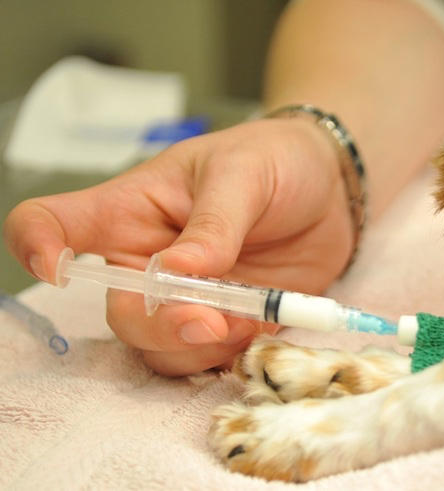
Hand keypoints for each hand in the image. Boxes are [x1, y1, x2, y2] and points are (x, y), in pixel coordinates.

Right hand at [3, 117, 354, 374]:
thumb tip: (176, 272)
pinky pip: (211, 358)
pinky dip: (231, 355)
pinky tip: (260, 328)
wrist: (330, 186)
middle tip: (206, 319)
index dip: (36, 246)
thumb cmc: (273, 160)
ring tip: (244, 322)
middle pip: (119, 314)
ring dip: (197, 349)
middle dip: (157, 326)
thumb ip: (214, 223)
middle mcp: (148, 260)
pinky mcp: (229, 321)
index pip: (54, 224)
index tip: (57, 268)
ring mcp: (187, 298)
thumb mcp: (243, 174)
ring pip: (162, 349)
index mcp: (131, 210)